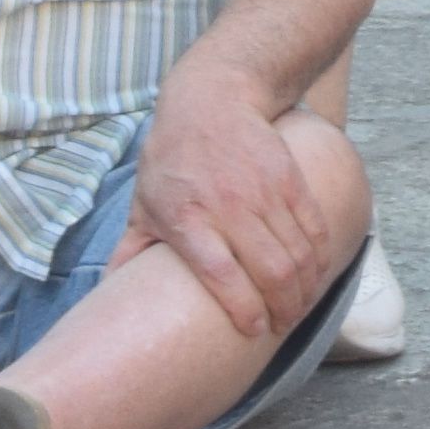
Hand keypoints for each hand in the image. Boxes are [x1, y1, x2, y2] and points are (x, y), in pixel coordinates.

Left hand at [122, 63, 340, 346]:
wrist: (212, 97)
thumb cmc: (172, 157)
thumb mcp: (144, 202)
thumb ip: (131, 250)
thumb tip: (108, 295)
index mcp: (188, 219)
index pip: (221, 275)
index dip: (243, 308)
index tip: (254, 331)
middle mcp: (228, 207)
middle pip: (270, 270)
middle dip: (284, 308)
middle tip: (284, 325)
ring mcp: (262, 191)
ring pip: (297, 253)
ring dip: (305, 288)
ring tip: (300, 306)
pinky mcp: (289, 177)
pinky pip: (313, 226)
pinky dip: (321, 255)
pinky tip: (316, 272)